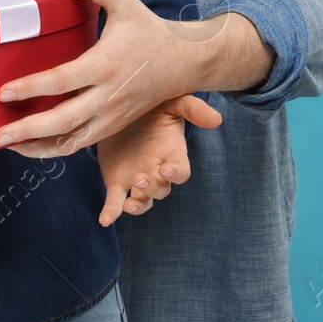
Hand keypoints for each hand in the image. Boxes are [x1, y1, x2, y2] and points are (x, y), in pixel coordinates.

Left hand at [0, 0, 199, 156]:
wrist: (182, 61)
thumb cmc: (148, 30)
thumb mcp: (125, 1)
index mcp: (106, 64)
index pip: (63, 80)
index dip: (32, 88)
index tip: (3, 93)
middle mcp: (108, 95)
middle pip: (64, 120)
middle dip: (28, 130)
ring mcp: (112, 115)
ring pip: (72, 141)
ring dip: (38, 147)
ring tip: (7, 146)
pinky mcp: (113, 125)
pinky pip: (81, 143)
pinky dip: (55, 149)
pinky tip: (32, 147)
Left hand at [96, 95, 221, 226]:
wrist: (121, 105)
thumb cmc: (153, 105)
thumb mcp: (173, 101)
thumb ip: (193, 109)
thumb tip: (217, 119)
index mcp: (172, 153)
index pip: (181, 171)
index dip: (176, 174)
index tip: (166, 170)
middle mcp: (157, 170)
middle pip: (161, 189)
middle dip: (153, 188)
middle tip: (141, 179)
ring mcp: (136, 178)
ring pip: (142, 201)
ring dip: (138, 205)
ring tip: (129, 203)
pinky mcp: (116, 182)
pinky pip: (115, 202)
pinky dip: (111, 212)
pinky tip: (105, 220)